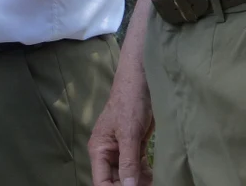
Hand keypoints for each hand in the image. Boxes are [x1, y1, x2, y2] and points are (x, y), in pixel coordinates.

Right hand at [88, 66, 153, 185]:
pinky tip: (158, 178)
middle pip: (116, 180)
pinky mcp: (135, 147)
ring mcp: (122, 150)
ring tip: (156, 183)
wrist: (141, 82)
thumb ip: (128, 162)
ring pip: (129, 176)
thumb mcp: (129, 134)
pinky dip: (147, 175)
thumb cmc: (129, 104)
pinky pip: (139, 168)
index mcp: (99, 149)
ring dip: (140, 183)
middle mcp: (108, 153)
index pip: (102, 181)